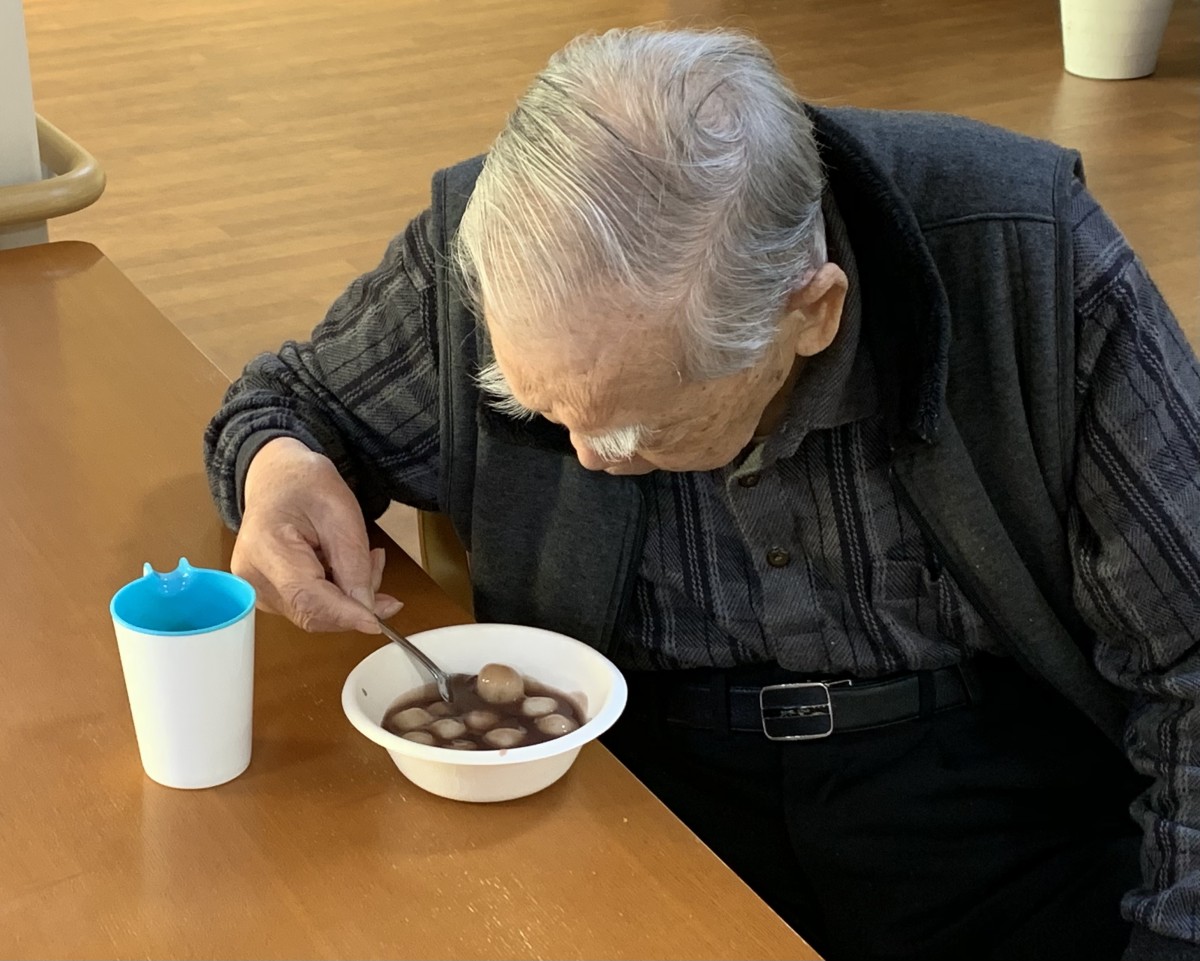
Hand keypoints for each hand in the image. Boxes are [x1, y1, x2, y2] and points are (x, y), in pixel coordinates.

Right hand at [232, 437, 402, 632]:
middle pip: (311, 612)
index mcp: (265, 547)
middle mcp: (253, 577)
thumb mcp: (341, 512)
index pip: (306, 596)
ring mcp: (257, 589)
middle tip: (379, 567)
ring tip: (365, 557)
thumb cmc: (304, 484)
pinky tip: (346, 566)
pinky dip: (337, 595)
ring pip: (314, 614)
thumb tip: (367, 608)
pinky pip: (309, 607)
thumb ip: (353, 562)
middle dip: (354, 604)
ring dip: (349, 597)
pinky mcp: (268, 595)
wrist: (276, 477)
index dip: (343, 614)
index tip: (377, 622)